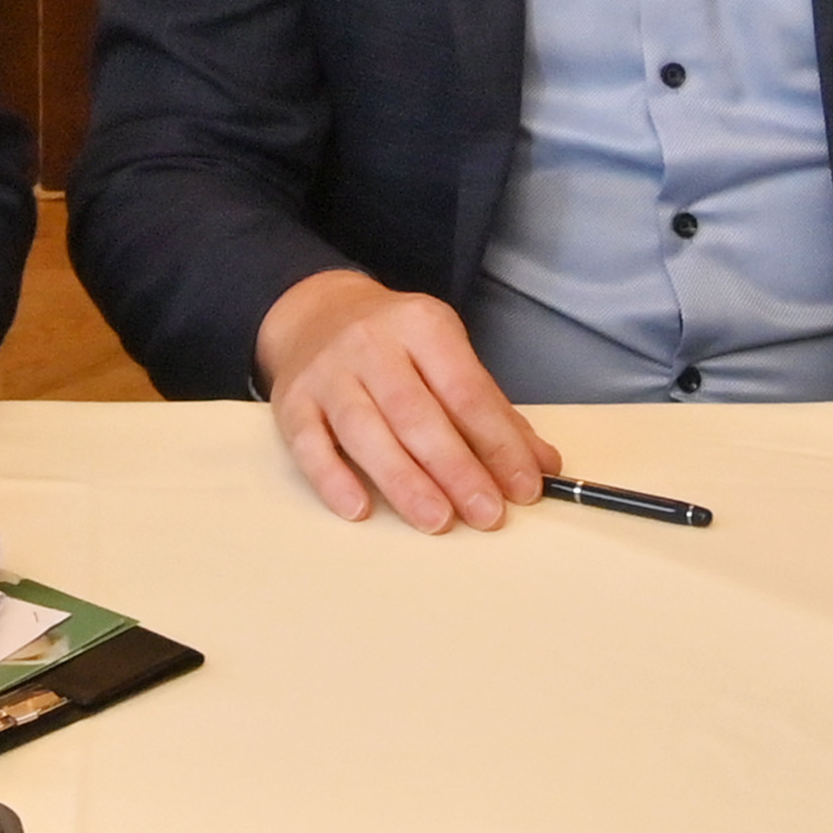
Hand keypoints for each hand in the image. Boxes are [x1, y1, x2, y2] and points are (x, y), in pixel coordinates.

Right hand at [250, 270, 559, 531]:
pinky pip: (309, 444)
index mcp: (421, 325)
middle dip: (456, 468)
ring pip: (365, 431)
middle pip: (416, 414)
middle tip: (486, 513)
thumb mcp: (447, 356)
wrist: (316, 313)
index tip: (523, 487)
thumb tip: (541, 466)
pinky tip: (359, 508)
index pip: (466, 391)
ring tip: (437, 519)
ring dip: (404, 480)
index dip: (497, 442)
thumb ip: (491, 410)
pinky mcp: (291, 401)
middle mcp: (371, 344)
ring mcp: (327, 372)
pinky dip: (333, 478)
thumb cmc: (396, 345)